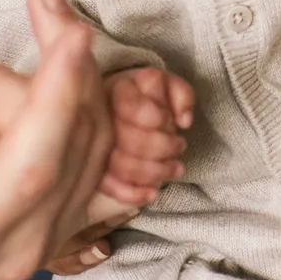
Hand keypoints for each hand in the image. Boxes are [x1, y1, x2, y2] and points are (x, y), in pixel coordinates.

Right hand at [0, 0, 114, 279]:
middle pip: (75, 147)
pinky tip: (6, 68)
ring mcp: (39, 229)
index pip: (29, 174)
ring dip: (51, 74)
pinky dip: (73, 86)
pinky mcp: (56, 200)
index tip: (71, 36)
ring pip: (94, 134)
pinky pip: (98, 136)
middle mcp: (7, 248)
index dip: (56, 104)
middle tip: (17, 8)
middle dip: (58, 67)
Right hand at [100, 65, 194, 208]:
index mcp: (117, 91)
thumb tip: (184, 121)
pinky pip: (109, 187)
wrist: (122, 108)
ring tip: (175, 168)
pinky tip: (152, 193)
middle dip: (162, 147)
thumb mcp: (169, 85)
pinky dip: (133, 194)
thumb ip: (182, 95)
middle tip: (179, 145)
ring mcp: (96, 145)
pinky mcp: (96, 168)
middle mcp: (101, 117)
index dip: (156, 117)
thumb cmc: (149, 97)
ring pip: (121, 165)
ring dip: (155, 172)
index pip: (130, 105)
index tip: (170, 121)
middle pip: (128, 139)